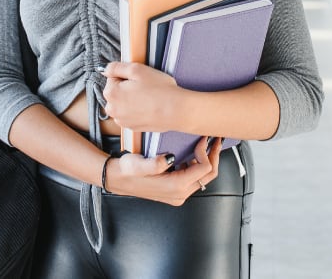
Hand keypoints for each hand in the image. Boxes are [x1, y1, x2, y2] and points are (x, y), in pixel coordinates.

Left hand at [102, 61, 186, 131]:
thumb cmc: (158, 89)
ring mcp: (122, 121)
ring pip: (122, 104)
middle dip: (126, 88)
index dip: (126, 76)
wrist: (175, 110)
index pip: (112, 78)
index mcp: (111, 93)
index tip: (138, 79)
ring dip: (131, 100)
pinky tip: (148, 107)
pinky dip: (136, 111)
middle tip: (144, 87)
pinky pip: (130, 115)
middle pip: (115, 92)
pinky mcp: (132, 127)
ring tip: (147, 98)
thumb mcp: (137, 69)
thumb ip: (116, 67)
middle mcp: (112, 109)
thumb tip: (105, 69)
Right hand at [106, 137, 222, 205]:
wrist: (116, 179)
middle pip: (208, 175)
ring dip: (207, 160)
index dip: (205, 152)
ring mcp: (178, 195)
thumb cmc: (126, 170)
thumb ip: (155, 163)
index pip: (204, 169)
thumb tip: (170, 158)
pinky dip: (197, 165)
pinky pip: (194, 179)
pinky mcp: (175, 191)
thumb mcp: (137, 164)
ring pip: (203, 178)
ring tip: (207, 145)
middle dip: (214, 156)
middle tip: (215, 140)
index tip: (201, 138)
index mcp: (175, 187)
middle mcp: (180, 194)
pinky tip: (193, 153)